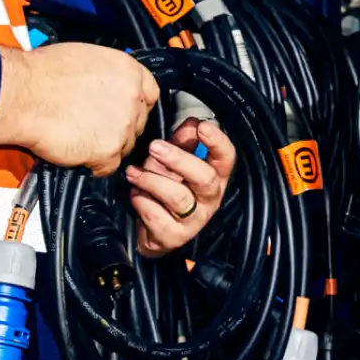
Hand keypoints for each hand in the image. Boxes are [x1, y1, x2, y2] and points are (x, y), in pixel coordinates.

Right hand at [0, 42, 158, 176]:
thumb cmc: (42, 72)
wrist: (22, 95)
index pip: (150, 93)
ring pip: (124, 146)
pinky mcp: (108, 151)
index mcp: (129, 70)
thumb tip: (106, 85)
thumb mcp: (85, 57)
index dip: (135, 104)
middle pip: (138, 122)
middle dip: (119, 126)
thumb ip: (107, 74)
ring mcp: (123, 126)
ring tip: (79, 137)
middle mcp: (132, 97)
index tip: (123, 110)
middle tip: (95, 126)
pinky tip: (74, 150)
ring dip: (106, 146)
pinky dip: (92, 163)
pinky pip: (107, 166)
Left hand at [124, 116, 234, 257]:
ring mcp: (194, 220)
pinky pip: (158, 217)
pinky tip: (135, 194)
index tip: (202, 126)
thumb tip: (191, 123)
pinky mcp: (175, 236)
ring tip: (133, 172)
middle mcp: (209, 199)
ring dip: (151, 180)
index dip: (218, 141)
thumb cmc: (166, 188)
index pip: (226, 158)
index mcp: (214, 176)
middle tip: (154, 146)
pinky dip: (142, 202)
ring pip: (178, 197)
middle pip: (204, 177)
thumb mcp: (174, 163)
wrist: (152, 230)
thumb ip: (182, 143)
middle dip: (178, 159)